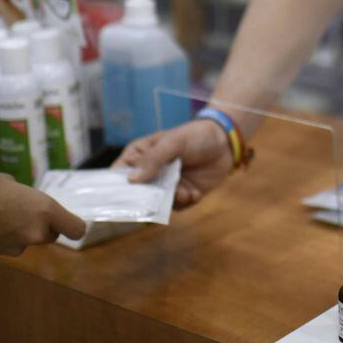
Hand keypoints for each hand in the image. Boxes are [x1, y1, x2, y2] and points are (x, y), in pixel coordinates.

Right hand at [0, 170, 84, 255]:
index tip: (64, 219)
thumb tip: (24, 205)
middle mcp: (34, 233)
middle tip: (23, 210)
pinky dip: (0, 237)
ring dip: (18, 231)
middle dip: (41, 226)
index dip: (71, 224)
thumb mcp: (10, 182)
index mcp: (44, 211)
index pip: (76, 230)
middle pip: (50, 236)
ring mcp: (14, 246)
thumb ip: (26, 198)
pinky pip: (6, 244)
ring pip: (25, 240)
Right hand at [113, 119, 233, 207]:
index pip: (118, 175)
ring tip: (186, 190)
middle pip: (137, 194)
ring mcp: (164, 185)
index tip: (122, 198)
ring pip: (158, 203)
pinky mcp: (181, 195)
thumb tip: (131, 180)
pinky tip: (196, 192)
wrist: (225, 143)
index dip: (116, 188)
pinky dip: (187, 201)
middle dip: (150, 198)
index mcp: (138, 155)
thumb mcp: (173, 142)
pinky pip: (177, 207)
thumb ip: (153, 159)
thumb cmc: (194, 135)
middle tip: (164, 196)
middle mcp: (148, 173)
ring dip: (173, 199)